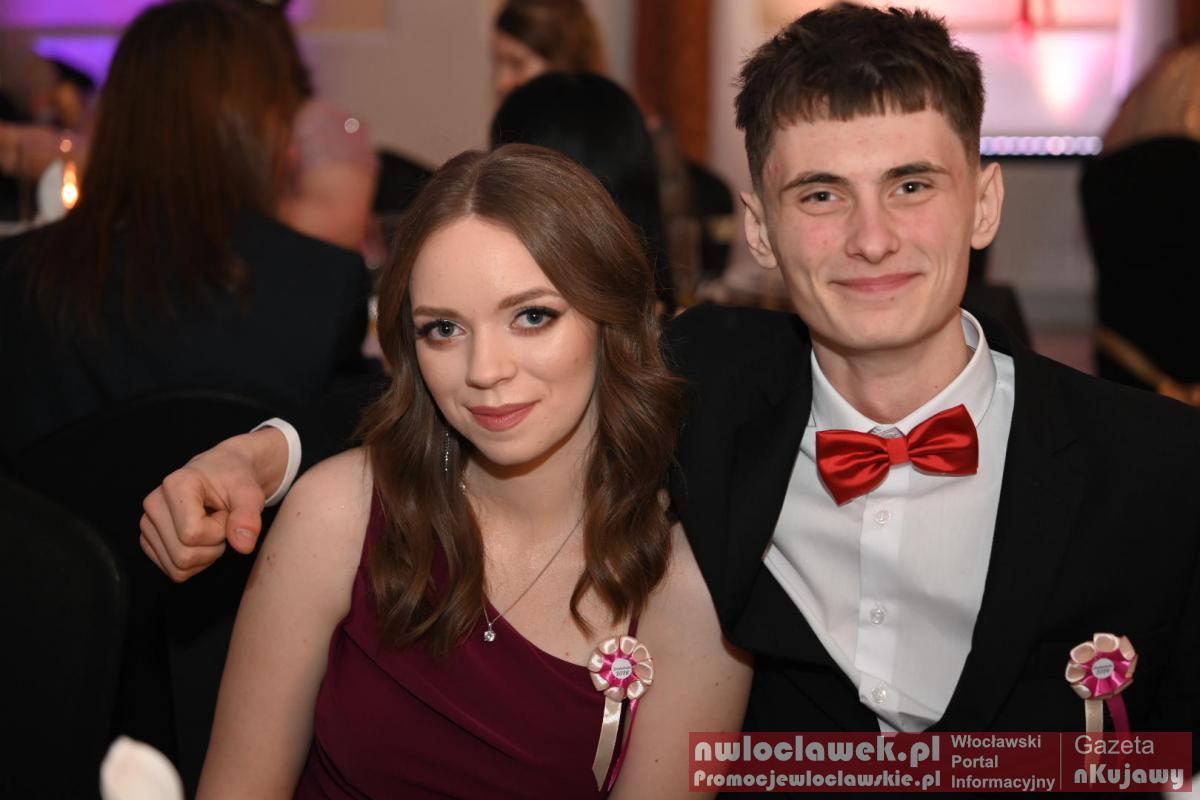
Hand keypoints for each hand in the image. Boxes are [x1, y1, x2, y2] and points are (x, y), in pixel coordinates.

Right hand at [139, 428, 286, 580]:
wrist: (223, 474)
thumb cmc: (234, 480)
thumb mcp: (250, 492)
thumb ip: (248, 516)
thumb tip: (243, 546)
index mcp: (175, 485)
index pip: (193, 534)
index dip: (219, 531)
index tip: (225, 512)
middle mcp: (154, 503)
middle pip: (183, 555)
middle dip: (213, 546)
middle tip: (221, 522)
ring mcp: (147, 523)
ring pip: (178, 567)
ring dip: (205, 556)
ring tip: (211, 528)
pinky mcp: (148, 540)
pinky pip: (174, 571)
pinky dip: (195, 562)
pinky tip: (202, 538)